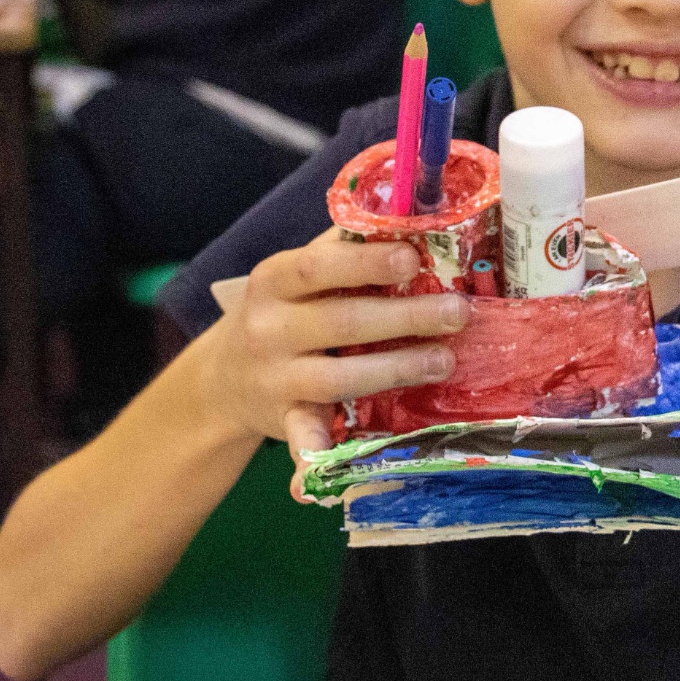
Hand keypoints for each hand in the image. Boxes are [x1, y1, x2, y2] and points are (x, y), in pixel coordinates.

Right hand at [198, 228, 470, 494]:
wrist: (221, 377)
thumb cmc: (283, 312)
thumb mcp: (298, 274)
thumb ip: (343, 247)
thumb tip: (408, 213)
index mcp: (274, 280)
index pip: (319, 266)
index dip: (366, 262)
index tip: (413, 257)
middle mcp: (268, 328)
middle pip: (342, 322)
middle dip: (405, 317)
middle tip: (457, 313)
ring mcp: (274, 378)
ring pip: (340, 377)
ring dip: (397, 369)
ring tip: (444, 360)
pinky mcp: (282, 420)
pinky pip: (302, 438)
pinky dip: (314, 455)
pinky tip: (342, 467)